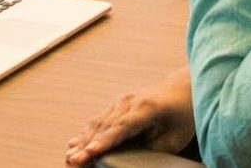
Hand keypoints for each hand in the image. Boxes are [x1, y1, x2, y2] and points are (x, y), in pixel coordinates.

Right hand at [66, 67, 194, 165]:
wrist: (180, 90)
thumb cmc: (181, 117)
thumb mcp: (175, 138)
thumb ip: (153, 149)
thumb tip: (131, 161)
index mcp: (147, 108)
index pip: (123, 127)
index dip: (106, 141)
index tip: (90, 152)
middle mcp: (131, 101)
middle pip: (106, 126)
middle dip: (88, 144)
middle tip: (73, 161)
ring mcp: (122, 100)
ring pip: (98, 122)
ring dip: (82, 140)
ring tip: (69, 156)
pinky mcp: (117, 104)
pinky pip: (99, 120)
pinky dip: (86, 134)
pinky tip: (74, 145)